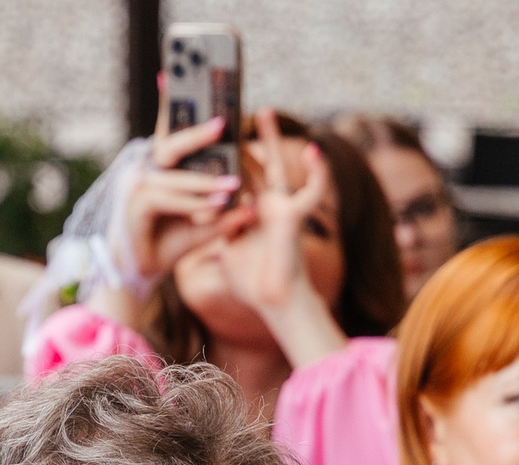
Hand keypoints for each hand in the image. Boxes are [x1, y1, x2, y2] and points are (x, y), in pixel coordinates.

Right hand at [124, 112, 240, 279]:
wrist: (138, 275)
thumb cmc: (168, 246)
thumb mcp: (203, 225)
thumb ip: (224, 213)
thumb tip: (253, 205)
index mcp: (158, 168)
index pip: (170, 134)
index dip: (173, 105)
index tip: (180, 76)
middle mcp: (145, 171)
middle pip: (170, 146)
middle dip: (196, 134)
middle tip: (223, 124)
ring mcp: (135, 185)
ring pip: (173, 175)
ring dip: (203, 182)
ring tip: (232, 186)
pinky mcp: (134, 205)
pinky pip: (165, 198)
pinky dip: (190, 203)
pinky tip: (212, 207)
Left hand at [213, 109, 349, 367]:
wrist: (274, 303)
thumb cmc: (253, 283)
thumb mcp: (228, 250)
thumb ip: (219, 230)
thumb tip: (201, 217)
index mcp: (247, 211)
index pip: (232, 177)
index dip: (223, 157)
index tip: (209, 135)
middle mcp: (264, 205)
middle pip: (252, 163)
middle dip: (242, 137)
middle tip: (229, 108)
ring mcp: (280, 208)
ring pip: (276, 166)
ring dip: (272, 139)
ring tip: (264, 110)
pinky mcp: (293, 217)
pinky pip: (311, 193)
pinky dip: (317, 175)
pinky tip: (315, 152)